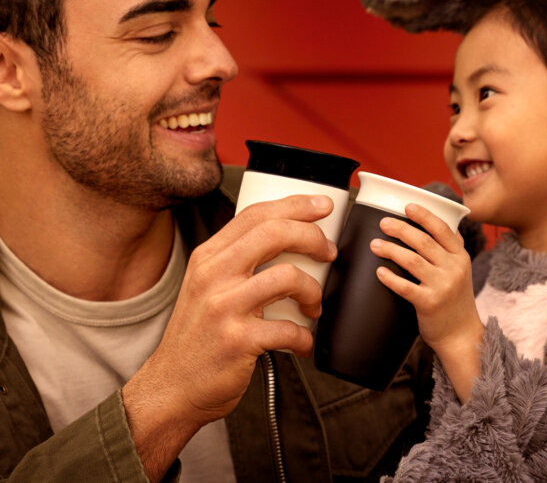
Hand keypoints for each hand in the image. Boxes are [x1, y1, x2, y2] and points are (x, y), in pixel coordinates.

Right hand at [122, 194, 335, 478]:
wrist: (171, 388)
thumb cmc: (199, 336)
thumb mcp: (207, 286)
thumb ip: (238, 260)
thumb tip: (290, 239)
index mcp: (209, 257)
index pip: (256, 214)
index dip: (296, 204)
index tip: (323, 206)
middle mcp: (213, 275)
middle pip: (274, 233)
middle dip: (313, 237)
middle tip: (329, 253)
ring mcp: (224, 307)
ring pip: (287, 276)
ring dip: (313, 291)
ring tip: (314, 306)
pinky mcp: (237, 341)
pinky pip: (288, 328)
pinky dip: (304, 336)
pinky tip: (303, 342)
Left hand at [370, 203, 482, 401]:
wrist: (462, 335)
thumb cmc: (455, 299)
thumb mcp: (460, 269)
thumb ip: (449, 248)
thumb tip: (431, 221)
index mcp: (461, 256)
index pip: (442, 229)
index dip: (424, 215)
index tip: (407, 206)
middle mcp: (454, 268)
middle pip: (424, 241)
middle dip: (400, 229)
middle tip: (383, 223)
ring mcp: (443, 286)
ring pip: (412, 261)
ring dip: (391, 250)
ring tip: (374, 245)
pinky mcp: (430, 304)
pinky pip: (406, 287)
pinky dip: (391, 279)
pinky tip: (379, 273)